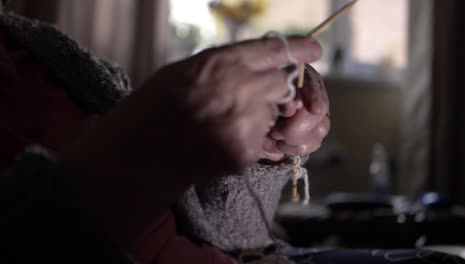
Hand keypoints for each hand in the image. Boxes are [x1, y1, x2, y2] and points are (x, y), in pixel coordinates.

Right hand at [59, 36, 321, 246]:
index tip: (313, 48)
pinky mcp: (245, 153)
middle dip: (269, 87)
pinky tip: (219, 138)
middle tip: (242, 95)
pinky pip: (261, 139)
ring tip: (221, 121)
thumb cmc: (155, 107)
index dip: (296, 49)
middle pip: (279, 83)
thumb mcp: (186, 70)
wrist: (138, 155)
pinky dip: (248, 138)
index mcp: (219, 63)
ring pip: (272, 113)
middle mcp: (238, 91)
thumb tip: (261, 60)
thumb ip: (226, 64)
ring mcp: (244, 125)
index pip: (273, 50)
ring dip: (257, 114)